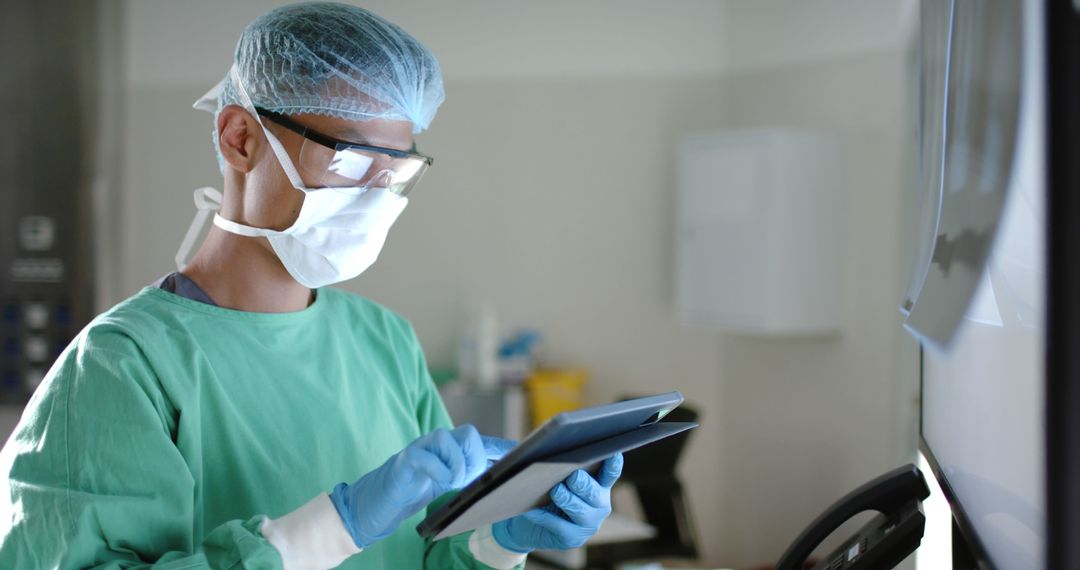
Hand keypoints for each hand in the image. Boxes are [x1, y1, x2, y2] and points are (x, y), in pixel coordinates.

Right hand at [330, 424, 503, 547]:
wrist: (378, 502)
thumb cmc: (413, 490)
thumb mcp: (447, 485)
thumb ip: (468, 477)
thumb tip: (498, 479)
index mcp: (449, 448)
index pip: (479, 441)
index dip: (500, 447)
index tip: (521, 454)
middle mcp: (436, 443)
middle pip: (467, 433)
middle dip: (476, 457)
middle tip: (472, 479)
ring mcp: (418, 448)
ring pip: (445, 437)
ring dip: (458, 462)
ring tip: (456, 482)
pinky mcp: (403, 461)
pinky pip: (424, 456)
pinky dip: (438, 469)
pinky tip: (441, 482)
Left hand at [492, 453, 623, 552]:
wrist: (528, 523)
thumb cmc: (543, 490)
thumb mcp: (552, 474)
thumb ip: (552, 460)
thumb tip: (533, 446)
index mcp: (599, 484)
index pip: (610, 473)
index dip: (613, 464)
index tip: (613, 453)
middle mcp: (599, 504)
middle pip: (594, 493)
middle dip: (584, 484)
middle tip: (573, 476)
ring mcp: (588, 523)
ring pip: (580, 511)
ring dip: (567, 499)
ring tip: (555, 490)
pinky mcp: (572, 538)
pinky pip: (559, 526)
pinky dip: (545, 516)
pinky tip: (532, 510)